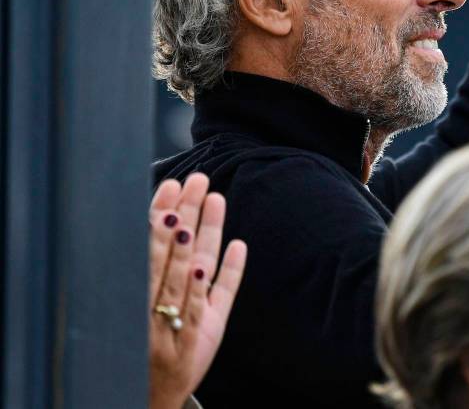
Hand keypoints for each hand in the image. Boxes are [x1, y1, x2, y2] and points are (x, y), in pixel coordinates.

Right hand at [149, 173, 246, 408]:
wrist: (146, 401)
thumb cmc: (138, 350)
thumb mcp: (133, 312)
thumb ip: (147, 270)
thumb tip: (159, 223)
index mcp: (133, 300)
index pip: (147, 249)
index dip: (159, 216)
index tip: (170, 185)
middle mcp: (154, 310)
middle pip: (171, 252)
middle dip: (184, 213)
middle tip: (196, 179)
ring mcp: (180, 323)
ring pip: (192, 271)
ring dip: (203, 235)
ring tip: (212, 200)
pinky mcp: (204, 337)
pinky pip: (218, 299)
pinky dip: (229, 271)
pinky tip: (238, 244)